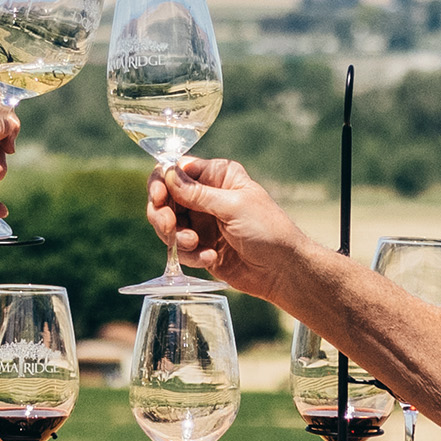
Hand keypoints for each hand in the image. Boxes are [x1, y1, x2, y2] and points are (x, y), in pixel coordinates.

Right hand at [149, 155, 319, 303]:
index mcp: (217, 176)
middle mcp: (205, 197)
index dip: (161, 181)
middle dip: (162, 213)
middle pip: (165, 198)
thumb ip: (198, 193)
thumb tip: (167, 174)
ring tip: (196, 245)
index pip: (176, 170)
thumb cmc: (268, 230)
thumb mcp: (233, 207)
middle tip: (169, 226)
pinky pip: (179, 249)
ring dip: (176, 237)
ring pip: (167, 225)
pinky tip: (210, 258)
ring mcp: (201, 223)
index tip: (158, 196)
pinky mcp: (200, 247)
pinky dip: (190, 255)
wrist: (282, 270)